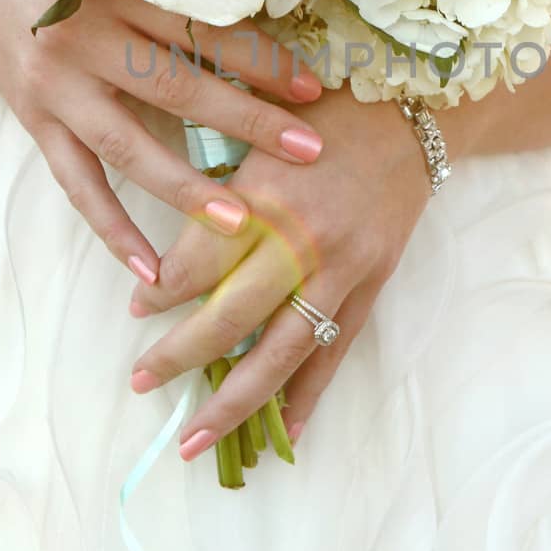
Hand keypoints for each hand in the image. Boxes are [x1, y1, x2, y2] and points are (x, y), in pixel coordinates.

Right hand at [0, 0, 327, 284]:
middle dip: (247, 122)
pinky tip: (151, 269)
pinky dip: (112, 228)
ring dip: (186, 188)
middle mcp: (83, 39)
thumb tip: (282, 20)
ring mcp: (56, 89)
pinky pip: (78, 186)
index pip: (201, 30)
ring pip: (127, 147)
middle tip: (308, 152)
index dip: (261, 59)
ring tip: (242, 222)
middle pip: (175, 87)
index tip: (315, 89)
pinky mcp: (36, 127)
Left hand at [124, 88, 433, 457]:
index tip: (139, 307)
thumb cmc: (323, 112)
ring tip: (194, 440)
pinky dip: (307, 395)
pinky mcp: (371, 284)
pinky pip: (334, 352)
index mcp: (264, 194)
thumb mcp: (257, 135)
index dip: (161, 290)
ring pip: (280, 351)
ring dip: (233, 402)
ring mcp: (341, 269)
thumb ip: (218, 191)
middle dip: (178, 356)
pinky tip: (283, 431)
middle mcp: (301, 239)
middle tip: (140, 381)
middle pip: (228, 316)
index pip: (197, 263)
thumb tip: (174, 258)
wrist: (411, 111)